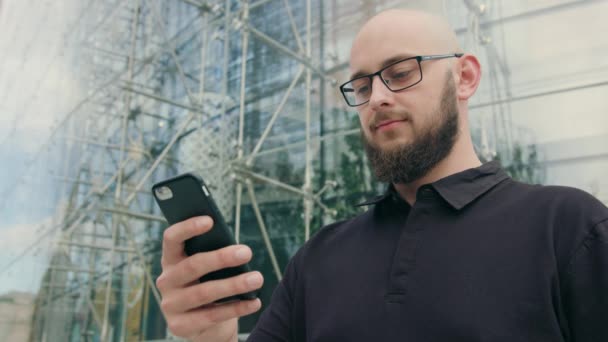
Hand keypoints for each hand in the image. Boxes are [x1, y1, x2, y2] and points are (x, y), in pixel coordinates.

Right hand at [156, 216, 263, 341]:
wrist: (204, 325)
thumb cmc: (208, 285)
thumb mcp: (208, 269)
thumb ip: (212, 254)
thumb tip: (236, 247)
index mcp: (171, 259)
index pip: (171, 239)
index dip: (187, 228)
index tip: (210, 220)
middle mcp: (166, 281)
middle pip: (192, 265)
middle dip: (221, 258)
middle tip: (246, 252)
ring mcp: (170, 305)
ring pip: (204, 292)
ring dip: (234, 284)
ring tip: (257, 278)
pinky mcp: (179, 325)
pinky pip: (212, 315)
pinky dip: (237, 308)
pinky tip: (254, 302)